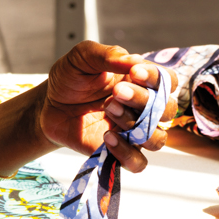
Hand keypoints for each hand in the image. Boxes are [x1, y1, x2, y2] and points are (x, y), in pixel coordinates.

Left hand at [36, 40, 177, 171]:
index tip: (134, 71)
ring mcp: (133, 132)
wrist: (49, 105)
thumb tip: (133, 59)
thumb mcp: (83, 57)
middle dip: (144, 100)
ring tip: (109, 109)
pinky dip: (127, 153)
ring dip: (136, 125)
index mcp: (141, 82)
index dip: (158, 78)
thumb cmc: (71, 78)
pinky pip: (138, 163)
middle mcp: (143, 108)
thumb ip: (108, 55)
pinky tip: (107, 137)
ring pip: (157, 139)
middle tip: (117, 91)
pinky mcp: (119, 153)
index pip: (168, 81)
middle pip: (167, 111)